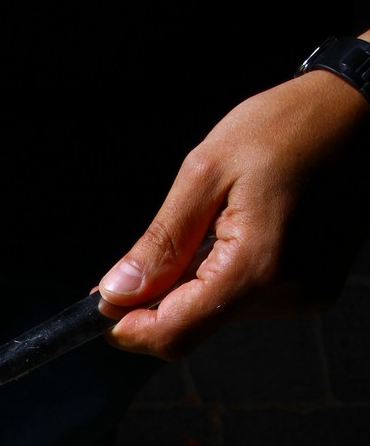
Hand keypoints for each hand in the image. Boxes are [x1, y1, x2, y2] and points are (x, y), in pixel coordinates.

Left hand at [98, 59, 369, 358]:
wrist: (363, 110)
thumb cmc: (289, 126)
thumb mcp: (206, 171)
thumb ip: (161, 241)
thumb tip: (116, 292)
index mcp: (257, 266)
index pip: (176, 334)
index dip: (130, 329)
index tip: (102, 308)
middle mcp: (288, 294)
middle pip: (194, 327)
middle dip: (159, 300)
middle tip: (146, 256)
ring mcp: (307, 295)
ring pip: (219, 315)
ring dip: (195, 285)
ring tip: (213, 225)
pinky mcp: (315, 289)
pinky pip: (249, 300)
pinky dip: (226, 277)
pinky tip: (240, 231)